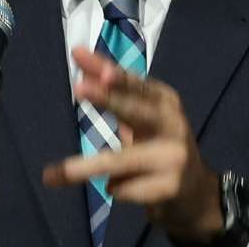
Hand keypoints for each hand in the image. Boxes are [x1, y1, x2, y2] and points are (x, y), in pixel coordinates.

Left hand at [42, 47, 223, 242]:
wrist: (196, 193)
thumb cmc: (158, 144)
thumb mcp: (140, 115)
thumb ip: (111, 88)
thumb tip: (79, 55)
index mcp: (165, 100)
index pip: (133, 82)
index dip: (112, 73)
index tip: (85, 57)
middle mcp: (173, 124)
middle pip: (135, 110)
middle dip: (109, 98)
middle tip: (80, 87)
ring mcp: (173, 157)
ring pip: (120, 160)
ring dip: (85, 168)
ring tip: (52, 174)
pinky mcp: (169, 187)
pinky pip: (124, 188)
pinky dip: (115, 188)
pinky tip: (121, 186)